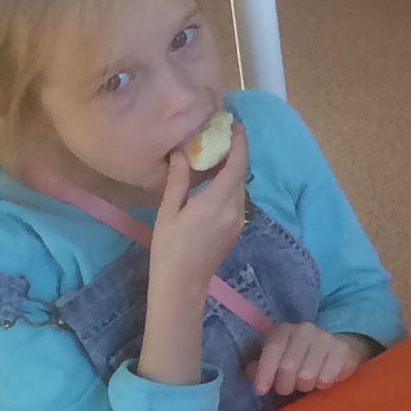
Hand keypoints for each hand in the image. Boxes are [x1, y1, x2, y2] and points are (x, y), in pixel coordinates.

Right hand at [145, 119, 249, 303]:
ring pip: (240, 185)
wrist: (182, 284)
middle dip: (235, 151)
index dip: (240, 142)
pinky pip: (237, 198)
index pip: (237, 164)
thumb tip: (181, 153)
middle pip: (242, 172)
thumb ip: (178, 180)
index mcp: (218, 201)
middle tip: (220, 135)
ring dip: (232, 168)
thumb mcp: (168, 211)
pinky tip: (212, 181)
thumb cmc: (169, 248)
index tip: (235, 125)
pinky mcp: (236, 228)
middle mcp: (235, 208)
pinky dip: (229, 184)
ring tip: (214, 154)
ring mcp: (238, 219)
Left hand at [249, 322, 371, 397]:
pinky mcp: (342, 349)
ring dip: (304, 386)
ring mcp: (325, 338)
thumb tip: (254, 374)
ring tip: (306, 384)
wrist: (333, 348)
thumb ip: (260, 368)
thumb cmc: (297, 359)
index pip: (273, 349)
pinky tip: (321, 382)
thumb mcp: (275, 360)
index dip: (265, 372)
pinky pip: (327, 376)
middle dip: (285, 385)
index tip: (261, 390)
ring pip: (307, 374)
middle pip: (288, 366)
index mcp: (284, 331)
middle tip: (288, 389)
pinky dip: (322, 384)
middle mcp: (304, 330)